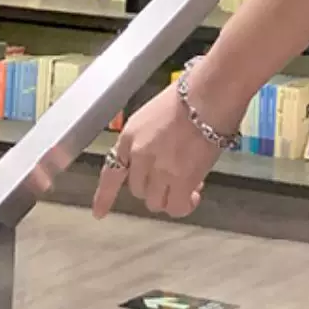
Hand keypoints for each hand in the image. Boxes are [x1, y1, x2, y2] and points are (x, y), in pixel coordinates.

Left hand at [92, 83, 226, 219]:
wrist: (209, 96)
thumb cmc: (193, 97)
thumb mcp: (158, 116)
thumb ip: (153, 141)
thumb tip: (168, 160)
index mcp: (130, 137)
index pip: (111, 172)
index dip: (105, 196)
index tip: (99, 213)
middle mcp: (139, 155)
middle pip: (138, 189)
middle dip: (156, 188)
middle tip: (177, 180)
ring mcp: (159, 169)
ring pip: (155, 201)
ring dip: (170, 198)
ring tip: (190, 188)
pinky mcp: (181, 179)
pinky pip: (176, 206)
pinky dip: (184, 206)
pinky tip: (195, 196)